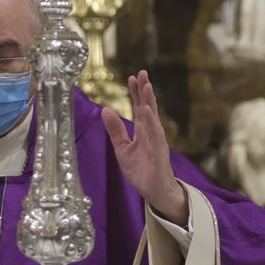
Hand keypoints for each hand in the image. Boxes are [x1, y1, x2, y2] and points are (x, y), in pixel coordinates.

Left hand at [102, 70, 188, 224]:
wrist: (154, 192)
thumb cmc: (141, 170)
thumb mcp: (122, 149)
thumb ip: (116, 130)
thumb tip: (105, 110)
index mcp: (142, 131)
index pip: (140, 108)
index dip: (136, 93)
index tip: (132, 77)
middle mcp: (151, 133)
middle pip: (148, 107)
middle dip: (145, 91)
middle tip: (142, 73)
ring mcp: (156, 142)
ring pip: (153, 118)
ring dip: (150, 102)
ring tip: (147, 86)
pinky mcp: (159, 153)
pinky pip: (156, 135)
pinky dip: (152, 123)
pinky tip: (149, 111)